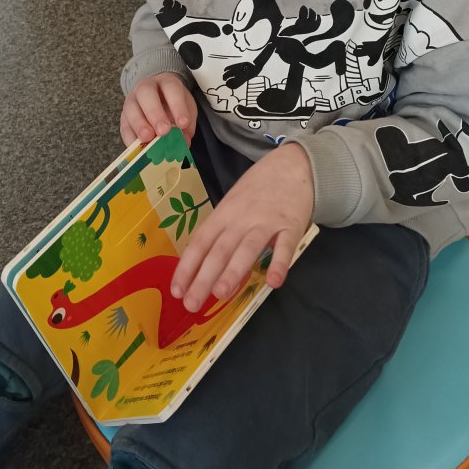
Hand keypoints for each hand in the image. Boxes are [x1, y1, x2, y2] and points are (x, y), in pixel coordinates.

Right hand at [121, 73, 197, 146]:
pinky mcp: (124, 117)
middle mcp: (146, 87)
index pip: (171, 88)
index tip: (183, 124)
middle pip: (146, 94)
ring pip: (131, 109)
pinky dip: (131, 138)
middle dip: (155, 113)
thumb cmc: (174, 104)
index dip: (177, 106)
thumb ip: (187, 124)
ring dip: (139, 125)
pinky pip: (124, 127)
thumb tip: (184, 141)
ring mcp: (132, 101)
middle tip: (163, 131)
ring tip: (148, 138)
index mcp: (166, 82)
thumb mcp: (186, 109)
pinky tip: (139, 148)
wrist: (159, 98)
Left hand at [171, 144, 313, 311]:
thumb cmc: (257, 190)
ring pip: (247, 248)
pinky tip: (273, 281)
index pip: (200, 242)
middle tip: (191, 304)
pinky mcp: (291, 225)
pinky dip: (279, 263)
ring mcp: (266, 222)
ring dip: (233, 271)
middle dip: (204, 278)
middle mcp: (241, 219)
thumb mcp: (232, 204)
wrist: (292, 164)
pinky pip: (285, 246)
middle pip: (219, 250)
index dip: (187, 267)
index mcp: (223, 214)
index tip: (176, 291)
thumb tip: (201, 266)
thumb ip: (221, 232)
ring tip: (220, 294)